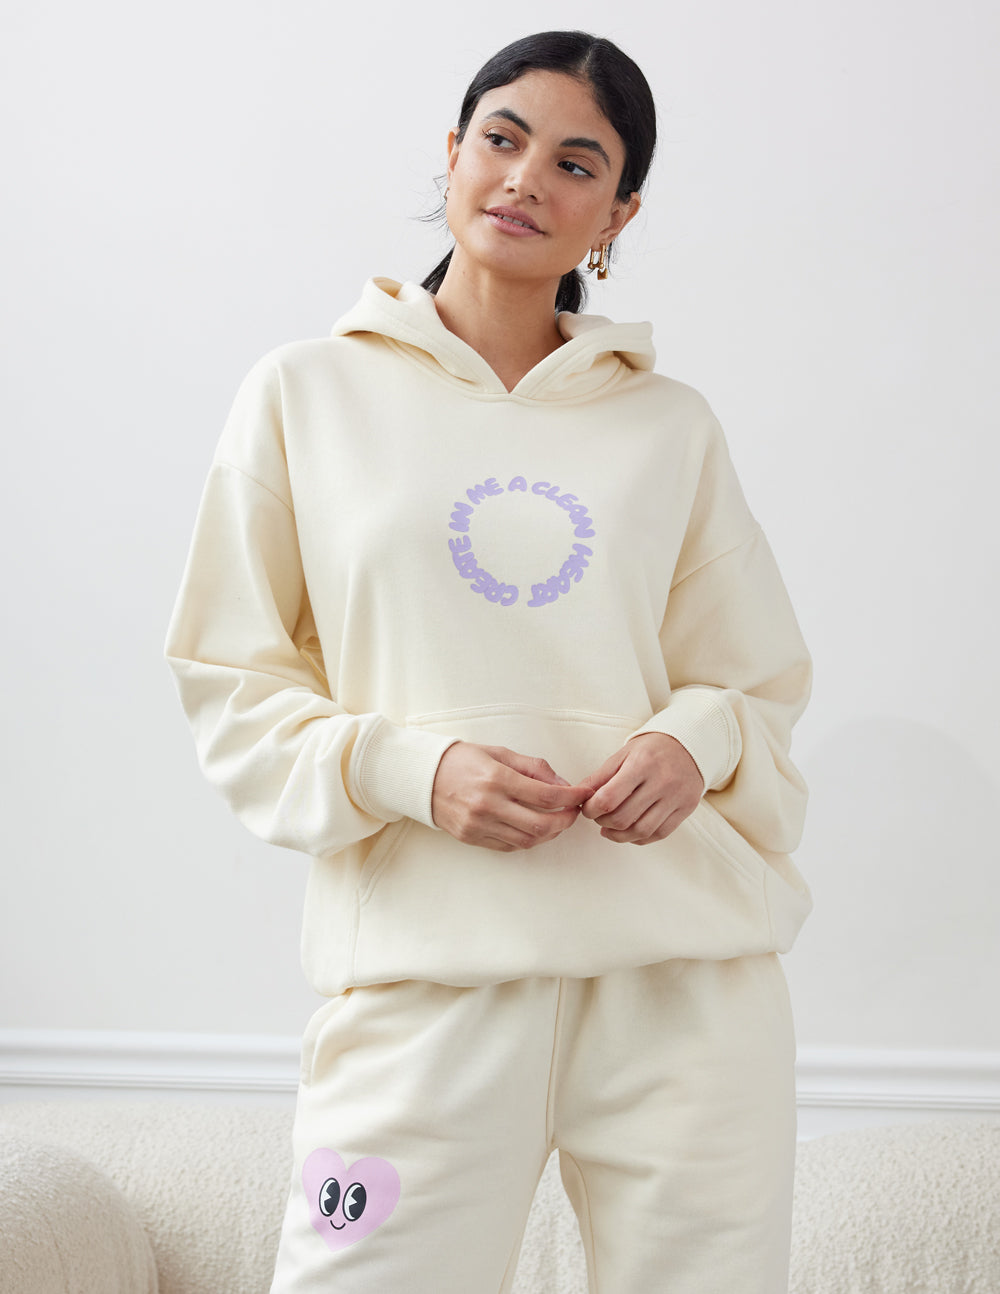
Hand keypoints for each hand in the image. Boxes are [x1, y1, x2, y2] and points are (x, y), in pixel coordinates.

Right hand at [431, 743, 586, 852]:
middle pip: (540, 824)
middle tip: (573, 812)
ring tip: (556, 822)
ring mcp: (478, 825)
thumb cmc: (462, 760)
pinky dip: (527, 840)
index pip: (545, 795)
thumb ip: (533, 768)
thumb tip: (563, 786)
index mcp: (496, 779)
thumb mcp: (499, 753)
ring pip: (527, 840)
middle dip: (565, 821)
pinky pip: (509, 846)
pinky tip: (533, 828)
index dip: (571, 797)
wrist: (422, 777)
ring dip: (549, 834)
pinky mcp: (471, 838)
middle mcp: (488, 805)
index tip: (582, 794)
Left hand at [579, 732, 703, 844]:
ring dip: (619, 836)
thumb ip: (600, 777)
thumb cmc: (651, 750)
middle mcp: (661, 781)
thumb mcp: (623, 755)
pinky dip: (639, 838)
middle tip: (598, 818)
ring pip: (641, 831)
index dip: (592, 810)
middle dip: (603, 822)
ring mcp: (676, 797)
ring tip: (609, 829)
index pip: (609, 799)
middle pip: (623, 818)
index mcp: (641, 764)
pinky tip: (629, 831)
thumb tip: (579, 796)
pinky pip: (659, 834)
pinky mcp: (686, 808)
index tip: (587, 809)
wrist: (689, 744)